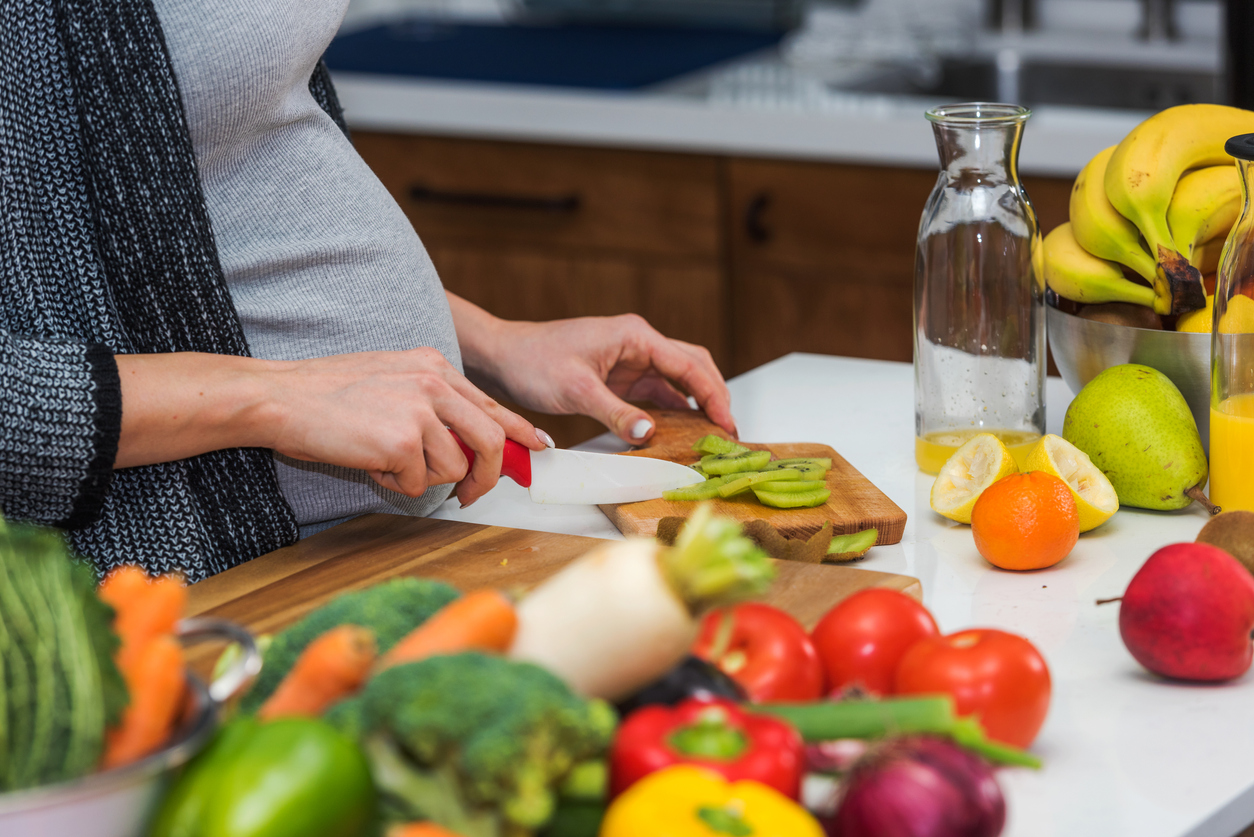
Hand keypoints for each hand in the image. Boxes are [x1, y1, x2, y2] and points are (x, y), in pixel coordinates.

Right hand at [268, 348, 546, 504]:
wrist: (282, 398)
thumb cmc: (328, 395)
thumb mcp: (392, 379)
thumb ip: (433, 401)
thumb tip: (469, 440)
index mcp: (434, 366)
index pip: (492, 403)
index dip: (519, 431)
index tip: (537, 447)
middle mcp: (434, 383)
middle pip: (492, 440)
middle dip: (487, 478)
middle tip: (471, 497)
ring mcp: (420, 410)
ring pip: (454, 468)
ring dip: (423, 479)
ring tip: (386, 462)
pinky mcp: (402, 440)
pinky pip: (419, 483)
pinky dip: (395, 485)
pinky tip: (369, 464)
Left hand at [466, 311, 735, 444]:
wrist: (502, 357)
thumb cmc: (533, 362)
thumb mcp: (577, 390)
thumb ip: (616, 412)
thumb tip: (650, 432)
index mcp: (635, 336)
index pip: (689, 365)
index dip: (713, 395)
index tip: (727, 423)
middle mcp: (638, 343)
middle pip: (692, 367)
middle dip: (714, 396)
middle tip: (727, 431)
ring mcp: (630, 359)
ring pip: (678, 380)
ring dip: (696, 404)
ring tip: (712, 434)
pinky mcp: (619, 376)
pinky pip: (656, 392)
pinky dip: (672, 410)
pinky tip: (681, 430)